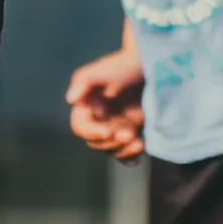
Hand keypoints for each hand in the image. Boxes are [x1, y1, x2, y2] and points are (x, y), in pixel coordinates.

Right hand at [65, 44, 146, 160]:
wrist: (151, 66)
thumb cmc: (123, 65)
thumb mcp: (102, 69)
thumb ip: (83, 81)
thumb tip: (70, 99)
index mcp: (86, 107)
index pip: (80, 127)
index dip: (92, 132)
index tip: (108, 130)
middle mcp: (97, 120)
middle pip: (96, 142)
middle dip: (112, 141)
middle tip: (129, 134)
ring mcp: (114, 128)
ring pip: (111, 149)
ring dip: (123, 151)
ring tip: (139, 143)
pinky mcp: (130, 133)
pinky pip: (126, 152)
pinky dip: (130, 157)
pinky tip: (137, 158)